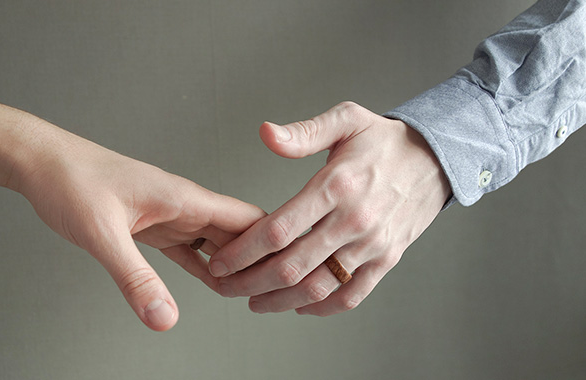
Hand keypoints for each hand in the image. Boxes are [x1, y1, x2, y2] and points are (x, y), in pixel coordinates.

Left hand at [14, 122, 264, 330]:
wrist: (41, 163)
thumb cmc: (71, 180)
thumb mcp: (102, 233)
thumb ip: (135, 277)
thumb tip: (164, 317)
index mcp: (185, 197)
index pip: (248, 218)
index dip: (271, 244)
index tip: (283, 274)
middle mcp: (185, 205)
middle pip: (239, 233)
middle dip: (257, 262)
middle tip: (270, 294)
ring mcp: (170, 216)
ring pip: (217, 243)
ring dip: (233, 267)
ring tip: (248, 294)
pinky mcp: (152, 227)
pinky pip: (189, 250)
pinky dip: (204, 267)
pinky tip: (214, 283)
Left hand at [208, 102, 450, 315]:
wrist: (436, 159)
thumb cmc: (385, 140)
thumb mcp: (346, 120)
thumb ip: (303, 132)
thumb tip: (265, 133)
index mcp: (337, 185)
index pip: (280, 228)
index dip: (244, 251)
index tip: (221, 261)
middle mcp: (354, 220)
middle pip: (292, 266)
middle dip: (250, 282)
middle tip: (225, 287)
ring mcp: (372, 244)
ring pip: (318, 286)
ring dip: (280, 301)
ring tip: (253, 301)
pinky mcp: (387, 259)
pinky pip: (352, 295)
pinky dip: (322, 307)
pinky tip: (299, 306)